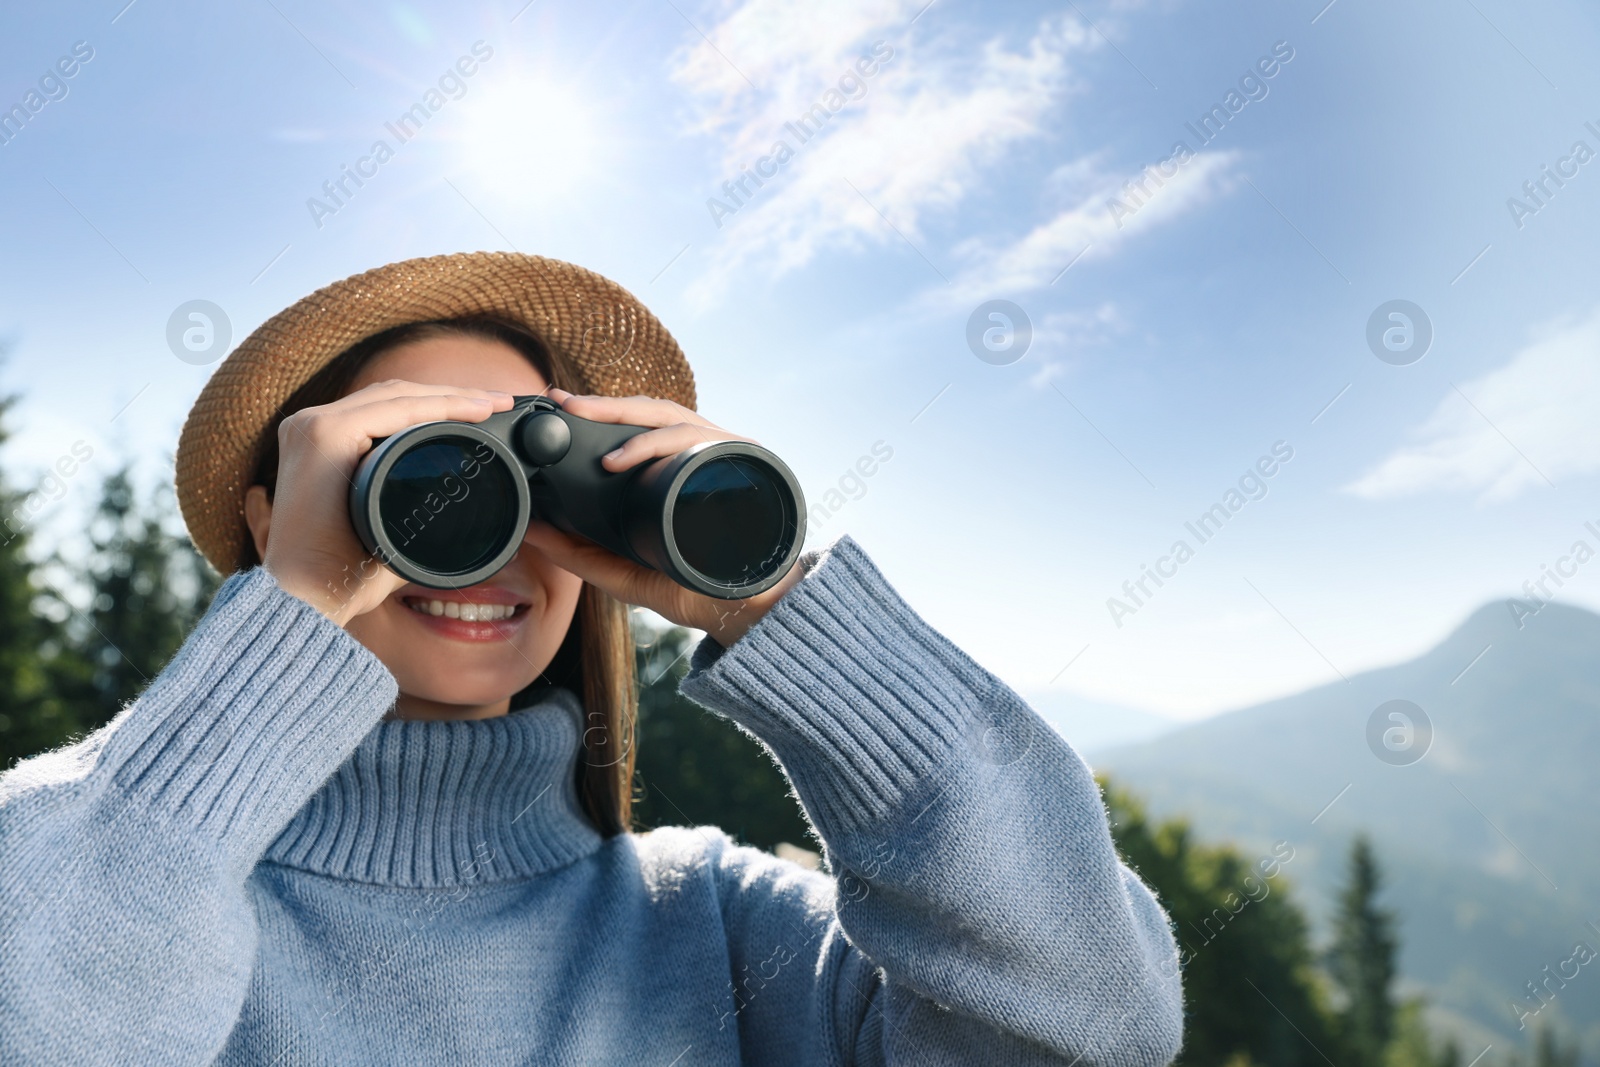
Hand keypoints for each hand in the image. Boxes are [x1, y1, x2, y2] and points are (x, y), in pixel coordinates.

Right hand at [250, 380, 516, 625]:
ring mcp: (312, 427)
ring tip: (495, 403)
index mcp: (323, 444)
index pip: (388, 409)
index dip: (439, 404)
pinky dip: (435, 407)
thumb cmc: (343, 575)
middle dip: (452, 395)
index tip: (489, 412)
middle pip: (394, 396)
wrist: (307, 600)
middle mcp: (312, 427)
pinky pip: (389, 409)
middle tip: (502, 401)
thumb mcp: (388, 532)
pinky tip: (472, 411)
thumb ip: (415, 516)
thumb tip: (462, 522)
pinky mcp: (320, 434)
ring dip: (451, 396)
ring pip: (396, 396)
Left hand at [519, 389, 804, 647]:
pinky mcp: (735, 456)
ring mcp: (715, 452)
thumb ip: (576, 553)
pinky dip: (652, 444)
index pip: (633, 427)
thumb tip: (530, 530)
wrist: (738, 610)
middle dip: (601, 406)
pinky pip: (691, 437)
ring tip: (586, 433)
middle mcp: (692, 455)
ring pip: (668, 416)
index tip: (558, 404)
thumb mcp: (619, 572)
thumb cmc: (687, 586)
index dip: (598, 413)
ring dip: (623, 422)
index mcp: (667, 470)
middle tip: (562, 402)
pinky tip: (620, 460)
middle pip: (646, 413)